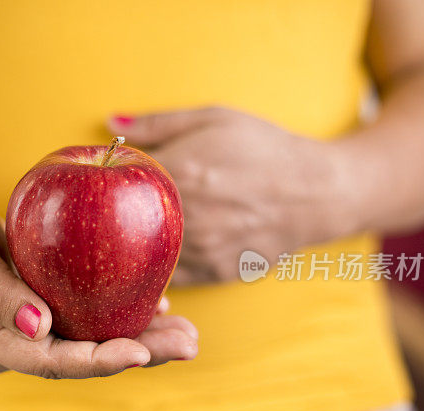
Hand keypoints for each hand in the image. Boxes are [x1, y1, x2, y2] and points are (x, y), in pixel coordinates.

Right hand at [0, 193, 197, 377]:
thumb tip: (40, 328)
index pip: (45, 361)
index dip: (94, 361)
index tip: (139, 353)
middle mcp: (10, 348)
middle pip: (78, 361)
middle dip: (136, 356)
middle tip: (188, 344)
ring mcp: (27, 335)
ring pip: (88, 346)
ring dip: (140, 342)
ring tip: (188, 334)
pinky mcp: (41, 317)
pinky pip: (85, 324)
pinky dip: (121, 318)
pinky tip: (160, 307)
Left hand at [110, 108, 359, 283]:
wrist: (318, 192)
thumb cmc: (263, 148)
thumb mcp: (213, 118)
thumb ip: (156, 124)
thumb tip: (107, 122)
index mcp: (178, 173)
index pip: (117, 181)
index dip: (106, 180)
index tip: (105, 178)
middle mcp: (185, 217)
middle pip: (123, 224)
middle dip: (113, 217)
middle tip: (111, 209)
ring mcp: (199, 250)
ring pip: (144, 256)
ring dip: (134, 246)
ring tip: (135, 230)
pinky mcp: (213, 273)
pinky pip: (169, 277)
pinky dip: (158, 268)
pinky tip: (158, 254)